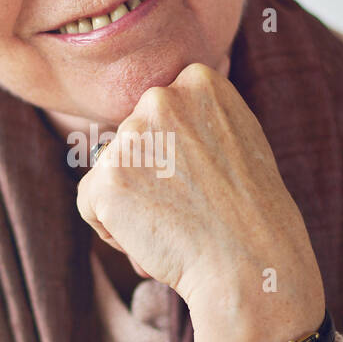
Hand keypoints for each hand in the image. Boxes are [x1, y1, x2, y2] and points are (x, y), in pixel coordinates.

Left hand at [75, 62, 324, 341]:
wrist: (251, 262)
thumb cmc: (252, 210)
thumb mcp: (238, 136)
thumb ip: (197, 115)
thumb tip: (154, 108)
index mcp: (197, 79)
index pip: (158, 114)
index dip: (176, 154)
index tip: (206, 178)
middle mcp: (160, 97)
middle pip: (131, 140)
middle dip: (150, 175)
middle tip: (191, 204)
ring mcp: (130, 137)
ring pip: (109, 172)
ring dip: (132, 202)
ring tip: (177, 222)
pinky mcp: (107, 179)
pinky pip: (90, 203)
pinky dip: (113, 229)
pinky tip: (154, 236)